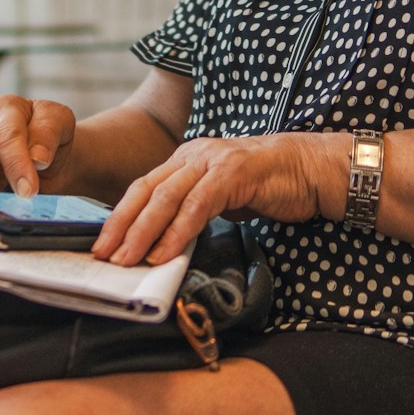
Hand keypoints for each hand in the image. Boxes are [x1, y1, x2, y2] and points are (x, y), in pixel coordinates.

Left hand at [91, 132, 345, 266]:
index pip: (143, 187)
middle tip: (104, 256)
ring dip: (144, 231)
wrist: (309, 168)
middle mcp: (193, 155)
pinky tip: (166, 251)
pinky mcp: (233, 173)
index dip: (120, 217)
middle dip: (121, 225)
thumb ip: (194, 208)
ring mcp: (212, 161)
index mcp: (186, 159)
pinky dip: (179, 230)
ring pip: (167, 196)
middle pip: (146, 190)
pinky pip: (198, 204)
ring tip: (129, 259)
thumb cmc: (267, 185)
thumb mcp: (221, 195)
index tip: (103, 246)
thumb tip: (166, 240)